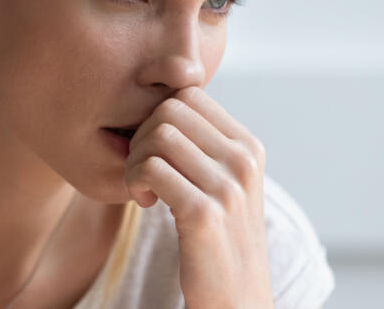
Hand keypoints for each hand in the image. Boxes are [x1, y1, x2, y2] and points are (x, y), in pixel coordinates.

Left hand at [123, 86, 273, 308]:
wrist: (236, 299)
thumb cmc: (218, 240)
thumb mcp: (225, 183)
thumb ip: (204, 144)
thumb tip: (165, 100)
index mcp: (248, 147)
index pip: (190, 94)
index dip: (159, 117)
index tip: (157, 153)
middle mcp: (244, 161)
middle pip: (170, 108)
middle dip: (142, 135)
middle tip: (143, 170)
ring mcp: (227, 187)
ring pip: (158, 133)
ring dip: (135, 160)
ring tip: (143, 187)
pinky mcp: (203, 214)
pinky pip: (150, 168)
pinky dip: (134, 182)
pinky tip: (145, 203)